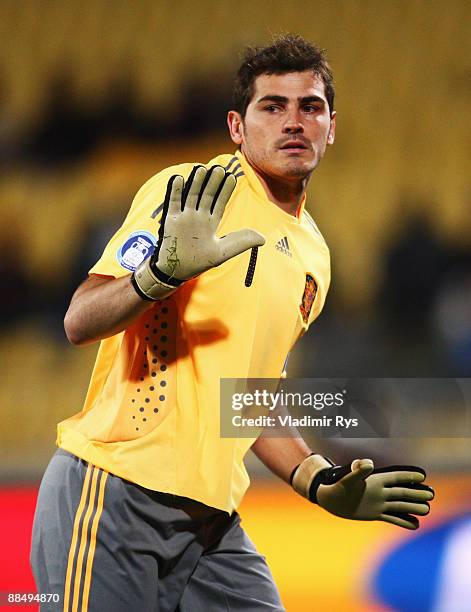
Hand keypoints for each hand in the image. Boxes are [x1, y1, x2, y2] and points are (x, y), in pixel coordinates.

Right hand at [132, 165, 264, 299]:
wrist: (177, 271)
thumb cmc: (200, 262)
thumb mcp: (224, 252)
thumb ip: (242, 242)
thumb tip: (264, 238)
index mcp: (211, 223)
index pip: (220, 203)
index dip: (225, 190)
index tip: (231, 176)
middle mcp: (198, 217)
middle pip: (206, 196)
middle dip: (213, 183)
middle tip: (219, 168)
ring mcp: (185, 217)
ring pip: (192, 196)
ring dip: (196, 183)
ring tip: (202, 169)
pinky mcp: (171, 220)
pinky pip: (174, 203)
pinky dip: (176, 191)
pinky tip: (179, 179)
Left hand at [316, 459, 433, 529]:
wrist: (331, 499)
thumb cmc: (337, 486)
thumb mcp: (348, 479)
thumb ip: (358, 471)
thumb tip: (369, 463)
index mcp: (375, 480)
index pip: (395, 477)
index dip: (408, 476)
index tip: (422, 476)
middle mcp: (379, 491)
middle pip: (401, 492)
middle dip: (416, 493)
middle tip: (431, 495)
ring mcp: (378, 502)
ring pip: (399, 505)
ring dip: (412, 507)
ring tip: (427, 509)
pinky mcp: (375, 513)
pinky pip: (392, 517)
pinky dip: (403, 521)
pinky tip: (415, 524)